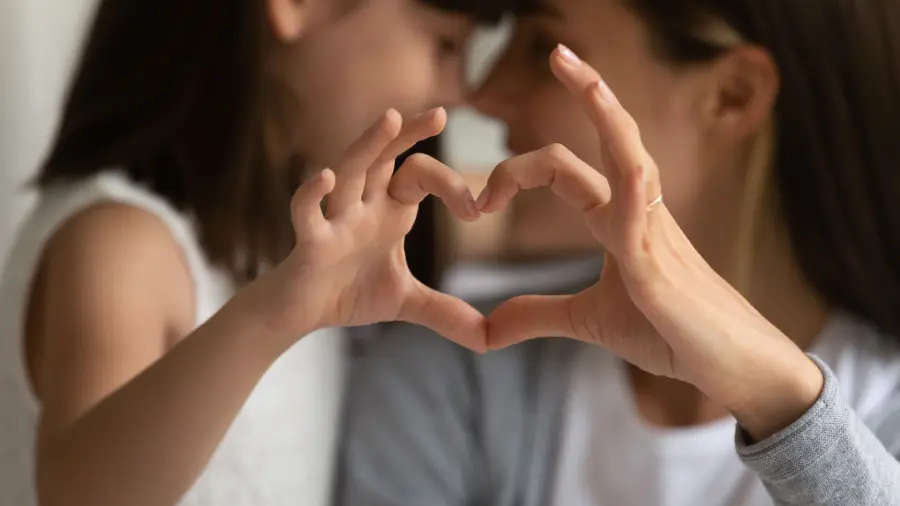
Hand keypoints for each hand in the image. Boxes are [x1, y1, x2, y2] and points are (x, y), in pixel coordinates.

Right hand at [250, 107, 486, 351]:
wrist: (300, 314)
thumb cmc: (348, 293)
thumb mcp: (406, 302)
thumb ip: (446, 313)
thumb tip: (489, 338)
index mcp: (389, 211)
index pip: (421, 176)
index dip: (451, 186)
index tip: (478, 210)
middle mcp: (363, 205)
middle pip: (385, 157)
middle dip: (409, 135)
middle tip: (440, 112)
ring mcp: (335, 219)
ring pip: (350, 172)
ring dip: (368, 145)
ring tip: (391, 119)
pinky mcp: (309, 242)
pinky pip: (307, 212)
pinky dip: (313, 194)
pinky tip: (325, 177)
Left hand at [480, 46, 823, 438]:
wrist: (730, 365)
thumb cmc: (671, 334)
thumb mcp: (589, 322)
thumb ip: (538, 313)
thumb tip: (489, 326)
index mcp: (619, 219)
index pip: (568, 168)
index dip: (520, 170)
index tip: (482, 200)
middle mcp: (639, 213)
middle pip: (611, 137)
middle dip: (588, 90)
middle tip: (557, 52)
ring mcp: (655, 235)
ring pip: (631, 158)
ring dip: (607, 114)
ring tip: (583, 73)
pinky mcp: (661, 271)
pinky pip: (642, 220)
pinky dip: (628, 193)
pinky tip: (623, 168)